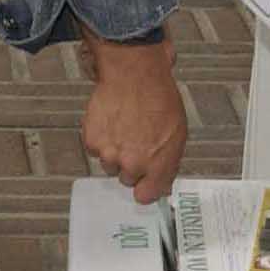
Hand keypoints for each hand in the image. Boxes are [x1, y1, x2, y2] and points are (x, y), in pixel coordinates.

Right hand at [78, 29, 187, 200]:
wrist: (134, 74)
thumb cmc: (158, 97)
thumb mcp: (177, 132)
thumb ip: (168, 162)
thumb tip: (162, 181)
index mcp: (157, 164)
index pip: (146, 196)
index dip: (145, 188)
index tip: (144, 183)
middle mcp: (132, 163)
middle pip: (127, 179)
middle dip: (131, 165)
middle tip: (136, 142)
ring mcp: (110, 154)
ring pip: (109, 165)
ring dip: (114, 152)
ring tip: (124, 128)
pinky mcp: (92, 141)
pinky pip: (95, 149)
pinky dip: (101, 138)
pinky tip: (112, 121)